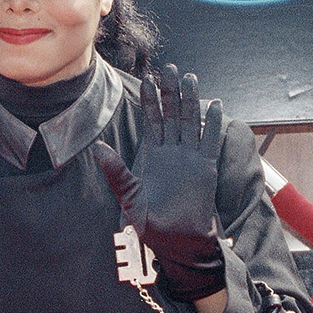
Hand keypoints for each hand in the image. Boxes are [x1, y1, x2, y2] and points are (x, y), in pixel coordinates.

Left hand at [93, 63, 225, 301]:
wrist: (176, 244)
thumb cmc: (151, 226)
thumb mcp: (128, 197)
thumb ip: (116, 172)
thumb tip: (98, 148)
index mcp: (153, 156)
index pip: (152, 120)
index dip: (151, 100)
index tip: (150, 78)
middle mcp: (172, 153)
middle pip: (172, 115)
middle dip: (172, 92)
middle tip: (172, 68)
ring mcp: (190, 158)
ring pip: (191, 122)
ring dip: (191, 101)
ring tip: (190, 78)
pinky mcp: (206, 168)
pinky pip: (210, 141)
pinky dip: (212, 123)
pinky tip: (214, 104)